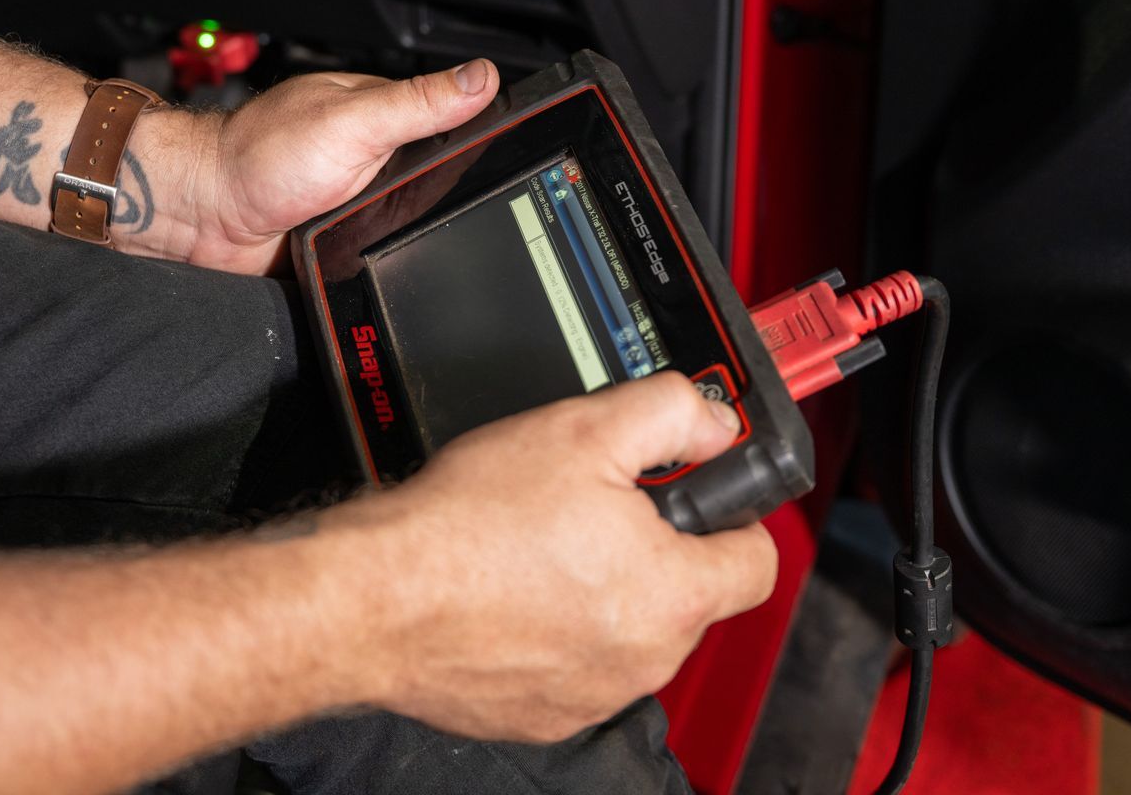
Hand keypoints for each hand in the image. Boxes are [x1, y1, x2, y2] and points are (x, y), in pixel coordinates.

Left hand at [167, 60, 499, 273]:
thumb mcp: (353, 121)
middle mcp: (379, 156)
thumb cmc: (259, 157)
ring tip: (408, 240)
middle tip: (445, 211)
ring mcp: (364, 200)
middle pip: (446, 182)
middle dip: (452, 202)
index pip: (459, 122)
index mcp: (387, 115)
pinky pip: (388, 257)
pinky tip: (390, 263)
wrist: (203, 217)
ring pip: (420, 226)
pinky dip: (389, 262)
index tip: (522, 155)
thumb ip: (418, 102)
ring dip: (420, 238)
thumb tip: (483, 77)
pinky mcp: (349, 241)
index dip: (491, 139)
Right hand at [338, 373, 778, 742]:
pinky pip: (576, 665)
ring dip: (603, 590)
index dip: (731, 514)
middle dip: (653, 548)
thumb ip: (670, 414)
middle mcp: (644, 659)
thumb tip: (714, 422)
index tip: (695, 493)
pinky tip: (512, 590)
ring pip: (629, 630)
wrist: (375, 599)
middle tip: (593, 505)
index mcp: (672, 593)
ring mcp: (593, 695)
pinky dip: (556, 630)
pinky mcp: (542, 716)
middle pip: (687, 594)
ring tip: (541, 544)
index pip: (756, 562)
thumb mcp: (583, 428)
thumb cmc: (469, 524)